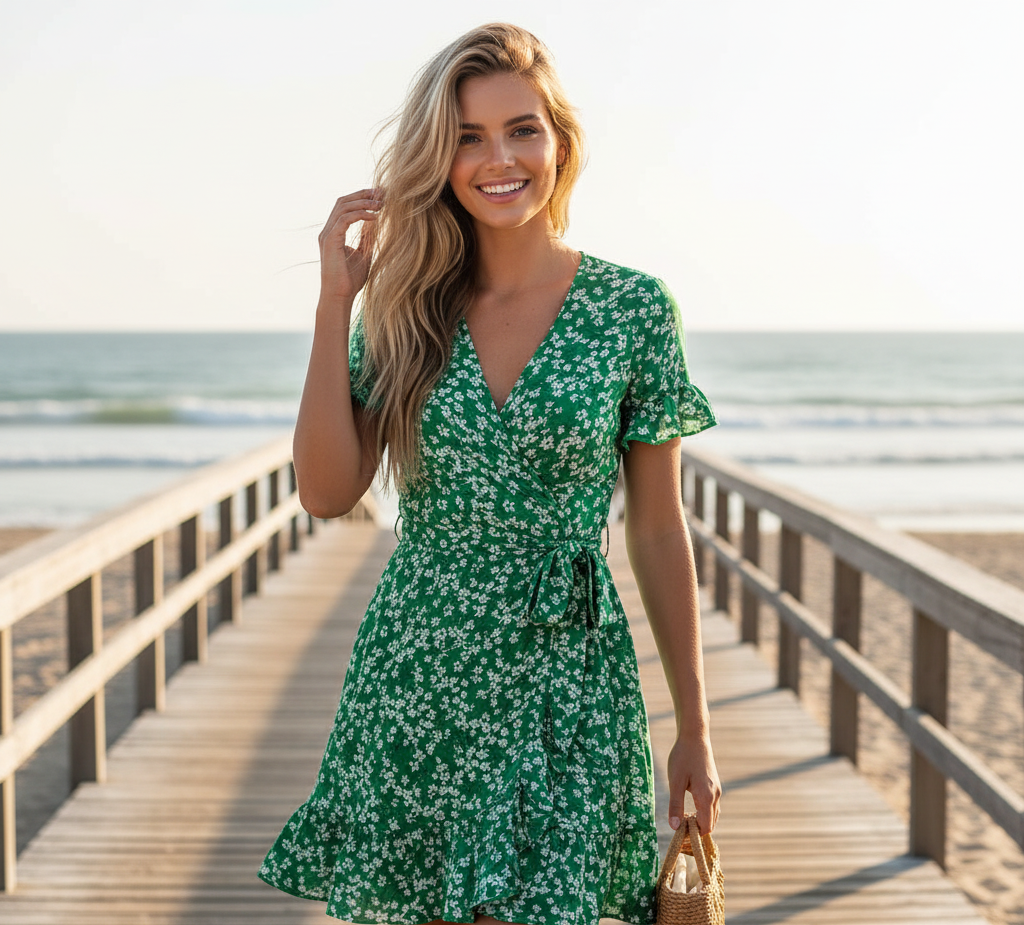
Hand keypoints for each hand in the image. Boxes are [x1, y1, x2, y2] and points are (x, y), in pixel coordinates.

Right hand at [318, 189, 382, 304]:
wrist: (339, 297)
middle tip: (382, 193)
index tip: (380, 195)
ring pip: (343, 206)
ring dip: (363, 202)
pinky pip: (345, 219)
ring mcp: (327, 235)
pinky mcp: (330, 241)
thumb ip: (367, 239)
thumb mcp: (363, 254)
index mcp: (334, 232)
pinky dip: (360, 214)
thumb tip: (375, 225)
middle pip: (343, 201)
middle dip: (363, 194)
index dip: (362, 197)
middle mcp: (328, 230)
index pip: (346, 206)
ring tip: (381, 204)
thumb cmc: (350, 280)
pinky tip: (375, 217)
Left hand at [667, 732, 721, 835]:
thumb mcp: (675, 781)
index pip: (705, 827)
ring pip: (713, 815)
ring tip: (683, 817)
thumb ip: (675, 805)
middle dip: (697, 829)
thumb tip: (674, 828)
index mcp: (706, 797)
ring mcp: (717, 790)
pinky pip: (712, 806)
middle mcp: (715, 796)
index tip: (678, 831)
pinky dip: (704, 812)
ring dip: (701, 820)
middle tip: (679, 825)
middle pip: (711, 824)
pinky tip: (691, 808)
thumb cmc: (683, 757)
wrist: (694, 736)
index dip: (693, 834)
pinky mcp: (715, 784)